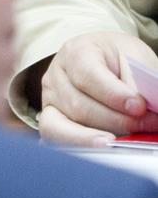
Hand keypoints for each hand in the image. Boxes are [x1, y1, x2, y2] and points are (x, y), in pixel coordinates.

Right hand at [37, 30, 157, 145]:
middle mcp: (55, 75)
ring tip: (129, 139)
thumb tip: (141, 108)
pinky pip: (55, 137)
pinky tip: (101, 147)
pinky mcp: (49, 120)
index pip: (87, 75)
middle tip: (148, 124)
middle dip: (117, 120)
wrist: (106, 61)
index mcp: (76, 51)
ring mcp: (49, 99)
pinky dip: (80, 144)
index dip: (113, 94)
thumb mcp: (134, 58)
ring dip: (104, 135)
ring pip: (69, 125)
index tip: (139, 107)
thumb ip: (136, 81)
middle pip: (79, 105)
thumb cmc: (119, 59)